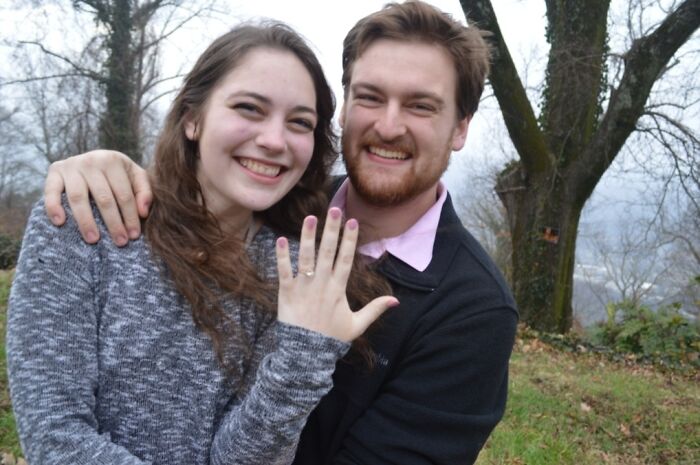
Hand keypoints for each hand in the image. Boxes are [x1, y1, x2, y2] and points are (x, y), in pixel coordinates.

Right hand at [44, 150, 151, 245]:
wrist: (93, 159)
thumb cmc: (118, 174)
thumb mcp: (135, 176)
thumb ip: (144, 192)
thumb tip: (143, 212)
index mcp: (113, 161)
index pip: (124, 194)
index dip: (130, 217)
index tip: (133, 236)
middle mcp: (91, 161)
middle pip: (104, 198)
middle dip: (113, 223)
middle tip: (119, 242)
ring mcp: (71, 165)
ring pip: (78, 197)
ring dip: (86, 221)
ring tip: (94, 240)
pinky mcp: (54, 170)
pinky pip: (51, 191)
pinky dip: (53, 206)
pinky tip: (60, 223)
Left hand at [276, 207, 397, 341]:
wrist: (305, 354)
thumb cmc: (331, 339)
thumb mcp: (357, 325)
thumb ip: (375, 310)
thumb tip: (396, 300)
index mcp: (338, 289)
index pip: (345, 259)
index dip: (349, 240)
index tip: (352, 221)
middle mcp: (322, 284)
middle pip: (328, 252)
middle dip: (332, 230)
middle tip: (335, 209)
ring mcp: (304, 287)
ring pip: (306, 258)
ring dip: (308, 237)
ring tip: (310, 217)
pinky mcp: (287, 293)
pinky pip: (284, 271)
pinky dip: (282, 256)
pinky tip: (281, 239)